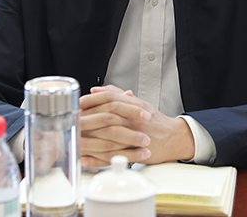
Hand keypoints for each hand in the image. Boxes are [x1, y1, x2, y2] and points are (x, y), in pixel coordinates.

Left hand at [79, 85, 194, 167]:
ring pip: (108, 137)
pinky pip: (112, 156)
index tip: (78, 103)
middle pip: (107, 116)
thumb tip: (97, 89)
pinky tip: (84, 158)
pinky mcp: (134, 153)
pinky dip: (96, 158)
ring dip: (89, 138)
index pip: (110, 99)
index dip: (92, 100)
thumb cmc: (155, 121)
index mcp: (134, 105)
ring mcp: (135, 136)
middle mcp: (134, 119)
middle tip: (72, 120)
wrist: (174, 138)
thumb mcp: (138, 103)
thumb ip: (117, 95)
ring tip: (74, 138)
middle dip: (87, 118)